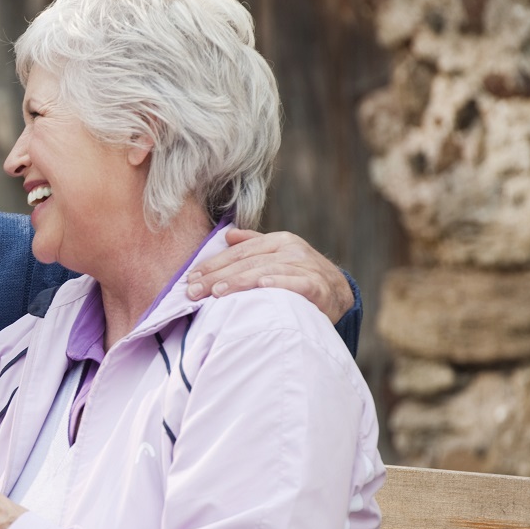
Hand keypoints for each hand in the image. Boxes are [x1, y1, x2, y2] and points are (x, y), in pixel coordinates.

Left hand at [186, 228, 352, 322]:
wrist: (339, 293)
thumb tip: (228, 235)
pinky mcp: (319, 286)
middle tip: (193, 290)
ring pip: (266, 271)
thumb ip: (253, 245)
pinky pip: (297, 283)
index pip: (239, 252)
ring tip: (216, 292)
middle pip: (247, 262)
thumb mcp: (277, 257)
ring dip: (239, 282)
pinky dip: (279, 284)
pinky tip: (261, 286)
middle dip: (217, 276)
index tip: (190, 278)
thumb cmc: (299, 276)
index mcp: (278, 241)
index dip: (213, 264)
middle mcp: (291, 250)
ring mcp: (306, 266)